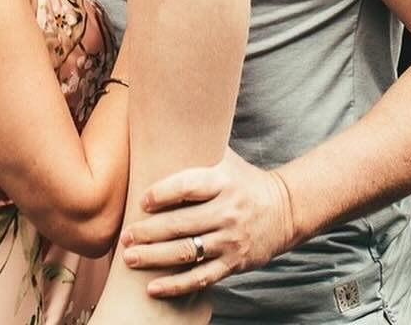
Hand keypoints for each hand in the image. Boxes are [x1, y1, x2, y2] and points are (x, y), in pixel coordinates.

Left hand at [120, 149, 296, 299]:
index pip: (189, 186)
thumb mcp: (226, 158)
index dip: (163, 193)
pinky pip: (201, 277)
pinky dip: (176, 285)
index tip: (142, 201)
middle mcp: (227, 211)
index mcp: (223, 181)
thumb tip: (161, 122)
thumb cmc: (244, 180)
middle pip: (182, 224)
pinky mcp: (233, 264)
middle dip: (149, 232)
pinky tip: (153, 287)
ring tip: (130, 257)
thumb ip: (198, 147)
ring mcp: (230, 240)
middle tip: (126, 235)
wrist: (284, 210)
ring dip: (155, 257)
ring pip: (187, 252)